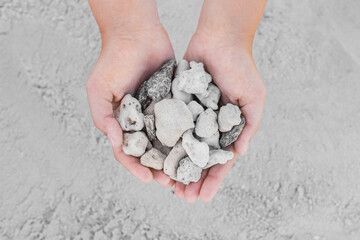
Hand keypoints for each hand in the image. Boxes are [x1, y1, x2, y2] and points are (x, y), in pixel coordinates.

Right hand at [86, 24, 175, 186]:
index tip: (147, 178)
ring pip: (168, 140)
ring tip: (185, 170)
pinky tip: (196, 146)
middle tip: (171, 182)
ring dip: (174, 157)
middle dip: (159, 168)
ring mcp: (158, 112)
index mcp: (122, 122)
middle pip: (150, 151)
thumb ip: (103, 117)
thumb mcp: (98, 89)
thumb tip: (116, 142)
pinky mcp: (174, 101)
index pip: (128, 151)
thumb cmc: (113, 60)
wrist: (136, 33)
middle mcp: (141, 120)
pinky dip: (187, 134)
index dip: (136, 167)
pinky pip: (181, 120)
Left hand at [174, 32, 265, 201]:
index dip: (213, 180)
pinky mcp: (178, 105)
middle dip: (192, 179)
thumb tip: (240, 152)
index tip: (203, 197)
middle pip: (199, 159)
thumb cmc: (241, 67)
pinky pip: (170, 126)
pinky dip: (164, 142)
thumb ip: (249, 124)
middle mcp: (209, 126)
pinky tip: (156, 157)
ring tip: (167, 186)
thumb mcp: (254, 97)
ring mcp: (193, 116)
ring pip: (182, 147)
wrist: (219, 39)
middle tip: (182, 197)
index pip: (220, 161)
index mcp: (228, 128)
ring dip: (176, 167)